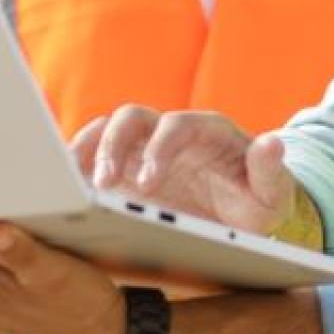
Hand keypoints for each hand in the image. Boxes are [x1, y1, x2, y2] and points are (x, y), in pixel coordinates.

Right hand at [70, 108, 298, 235]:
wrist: (240, 215)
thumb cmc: (255, 203)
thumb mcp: (272, 195)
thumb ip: (270, 171)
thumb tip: (273, 143)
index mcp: (206, 131)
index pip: (177, 125)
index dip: (159, 149)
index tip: (147, 183)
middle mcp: (169, 132)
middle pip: (132, 117)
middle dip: (113, 147)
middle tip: (102, 184)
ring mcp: (142, 147)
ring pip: (106, 130)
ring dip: (86, 152)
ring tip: (72, 185)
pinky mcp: (123, 166)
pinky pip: (92, 154)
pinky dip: (75, 165)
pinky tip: (61, 187)